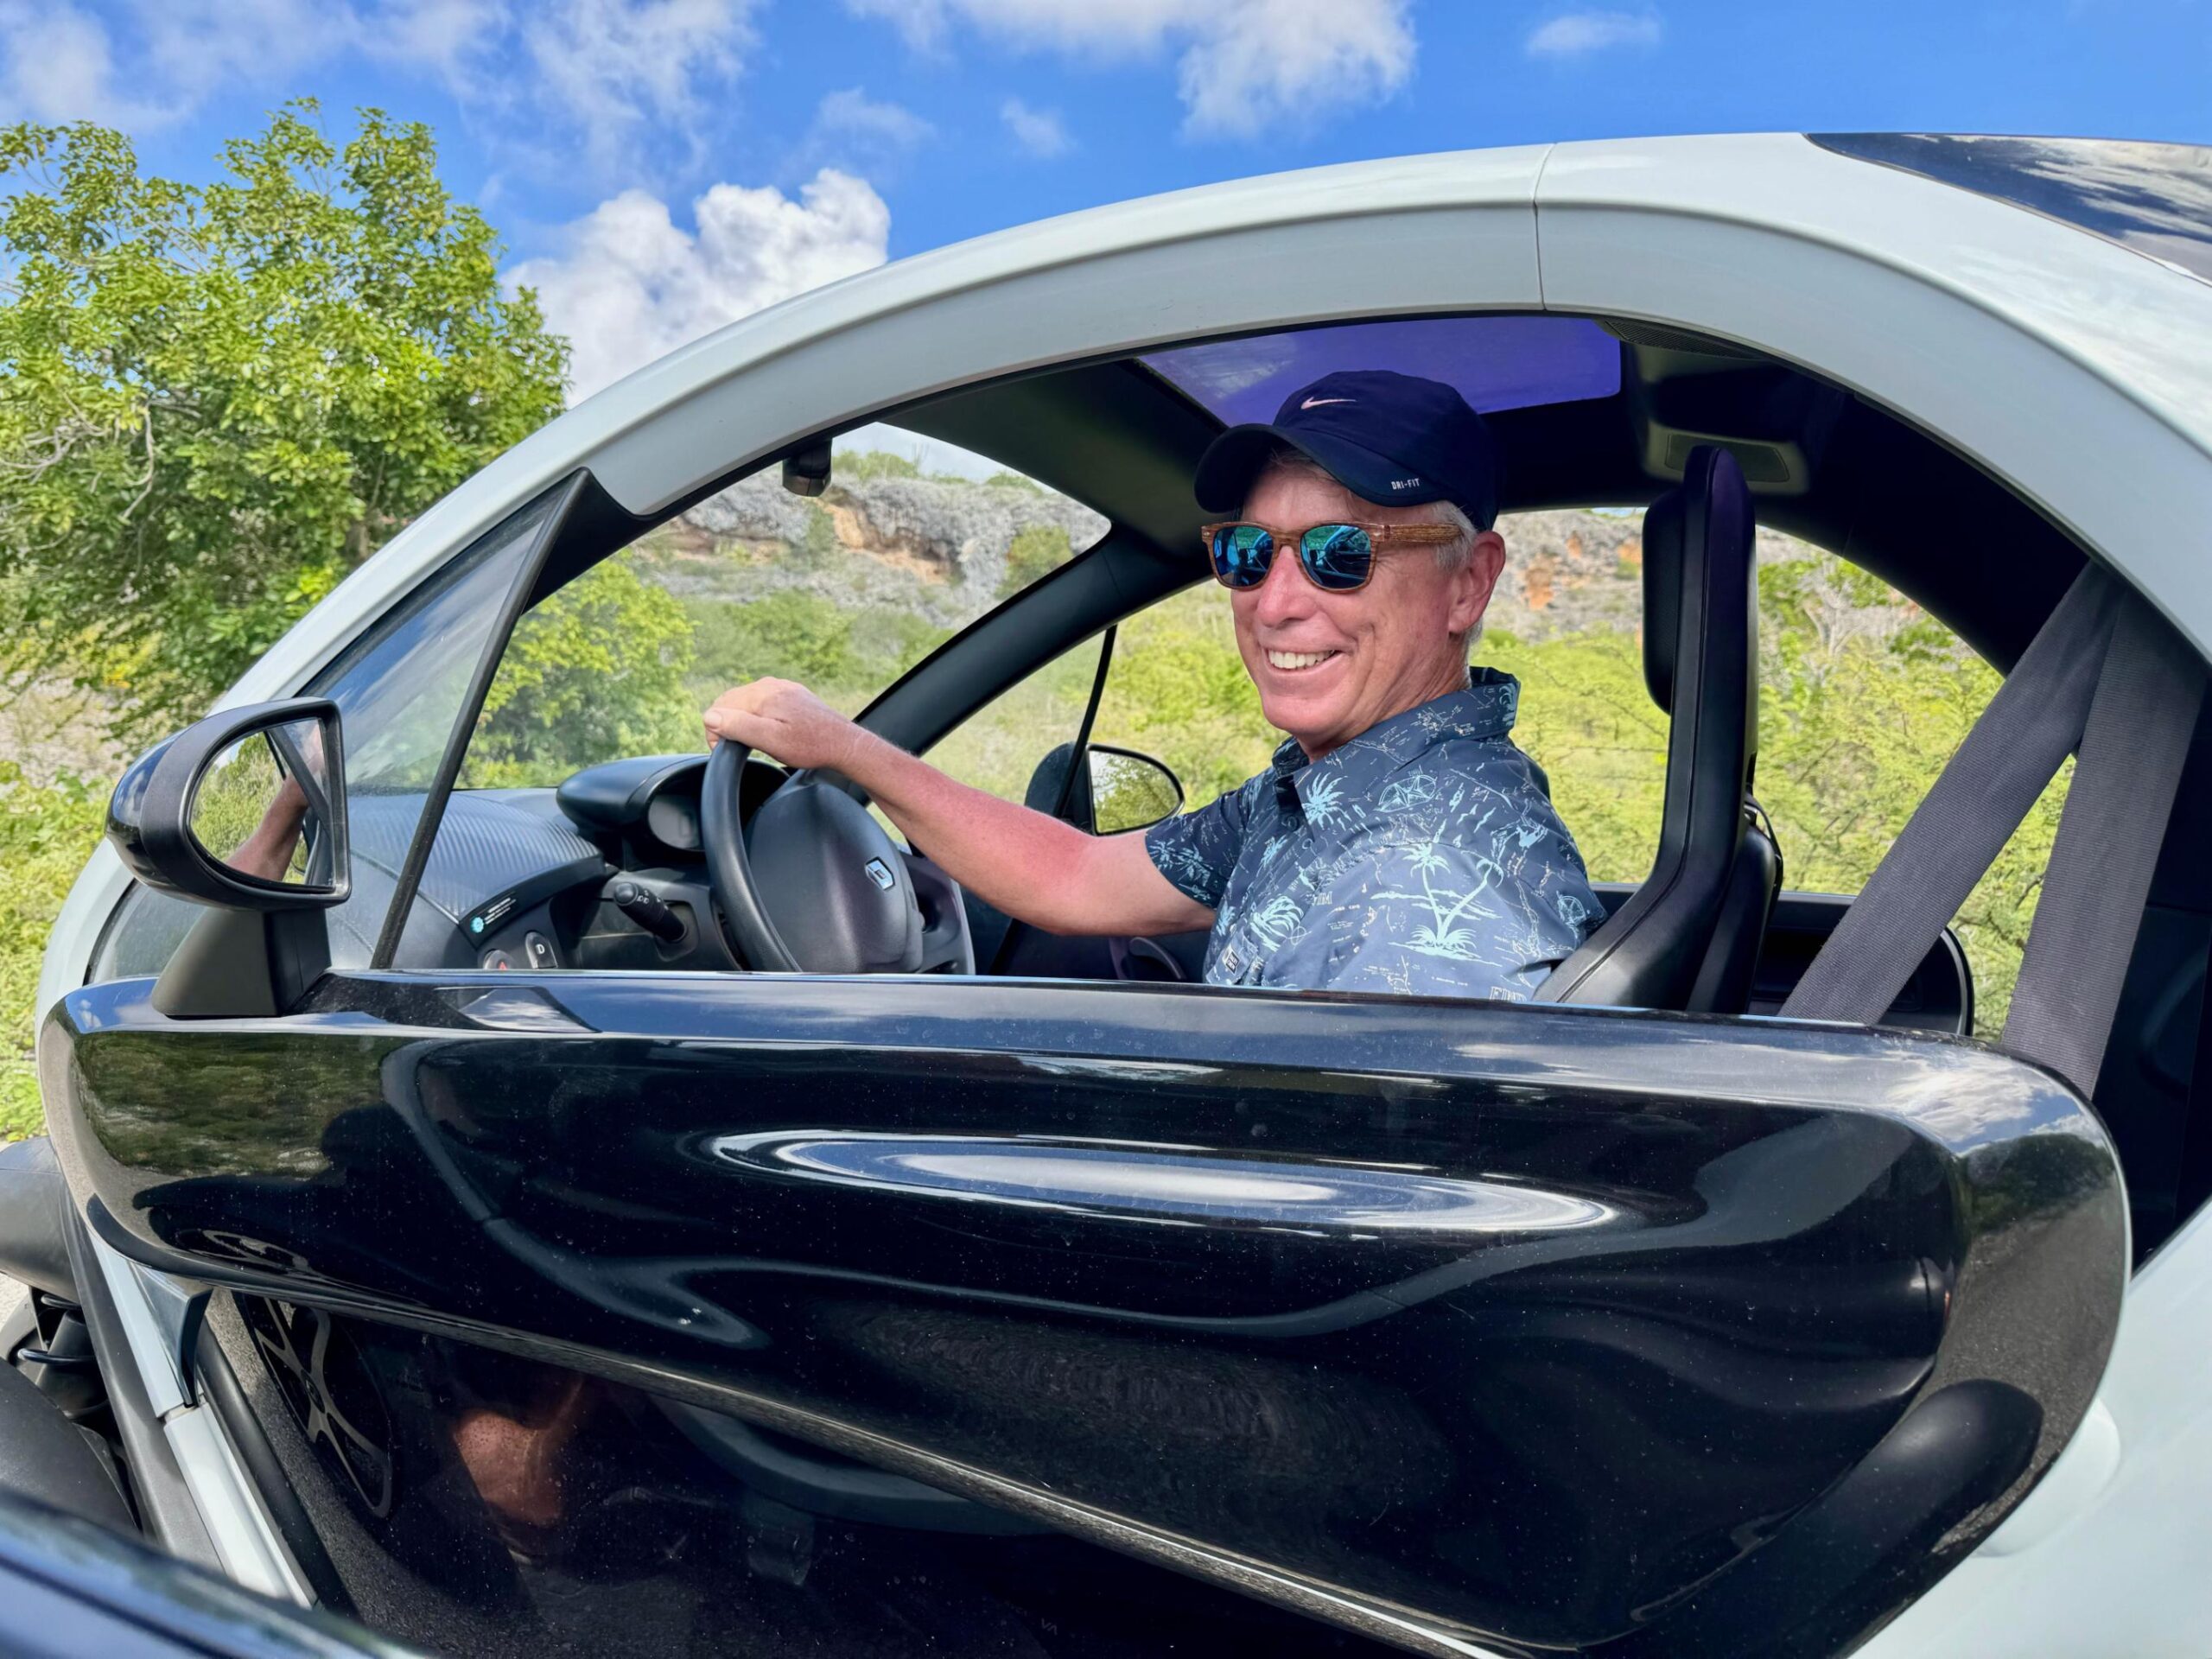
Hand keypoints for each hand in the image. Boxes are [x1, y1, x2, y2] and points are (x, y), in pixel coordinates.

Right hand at [702, 679, 869, 773]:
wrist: (843, 744)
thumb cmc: (809, 745)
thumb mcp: (770, 740)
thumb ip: (739, 726)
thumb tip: (710, 716)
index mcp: (761, 693)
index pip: (720, 706)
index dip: (715, 731)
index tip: (724, 750)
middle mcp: (770, 685)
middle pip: (732, 702)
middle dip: (728, 725)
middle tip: (738, 748)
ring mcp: (782, 688)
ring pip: (748, 702)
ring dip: (743, 721)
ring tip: (755, 742)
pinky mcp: (791, 695)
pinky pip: (764, 703)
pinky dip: (759, 717)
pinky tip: (769, 732)